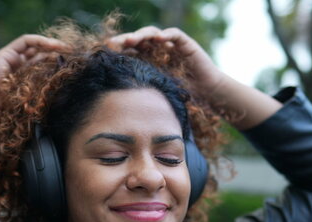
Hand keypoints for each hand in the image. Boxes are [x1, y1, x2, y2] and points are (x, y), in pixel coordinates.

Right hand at [0, 35, 67, 112]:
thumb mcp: (20, 105)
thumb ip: (34, 104)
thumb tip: (56, 110)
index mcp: (23, 80)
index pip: (43, 69)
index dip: (57, 68)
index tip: (73, 71)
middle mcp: (19, 67)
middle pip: (42, 56)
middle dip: (59, 56)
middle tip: (75, 58)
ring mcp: (13, 58)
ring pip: (36, 47)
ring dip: (53, 46)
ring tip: (67, 49)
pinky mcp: (8, 52)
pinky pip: (26, 41)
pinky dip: (40, 40)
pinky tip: (52, 45)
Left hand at [108, 26, 224, 97]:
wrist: (208, 94)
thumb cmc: (181, 97)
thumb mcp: (155, 94)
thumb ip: (139, 90)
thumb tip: (113, 98)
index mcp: (146, 61)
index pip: (128, 50)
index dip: (117, 50)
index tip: (103, 54)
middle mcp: (156, 50)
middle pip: (137, 39)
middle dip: (124, 40)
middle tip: (113, 44)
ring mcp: (170, 45)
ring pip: (152, 33)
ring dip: (141, 35)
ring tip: (131, 40)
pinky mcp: (185, 43)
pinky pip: (174, 34)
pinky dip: (166, 34)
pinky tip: (159, 39)